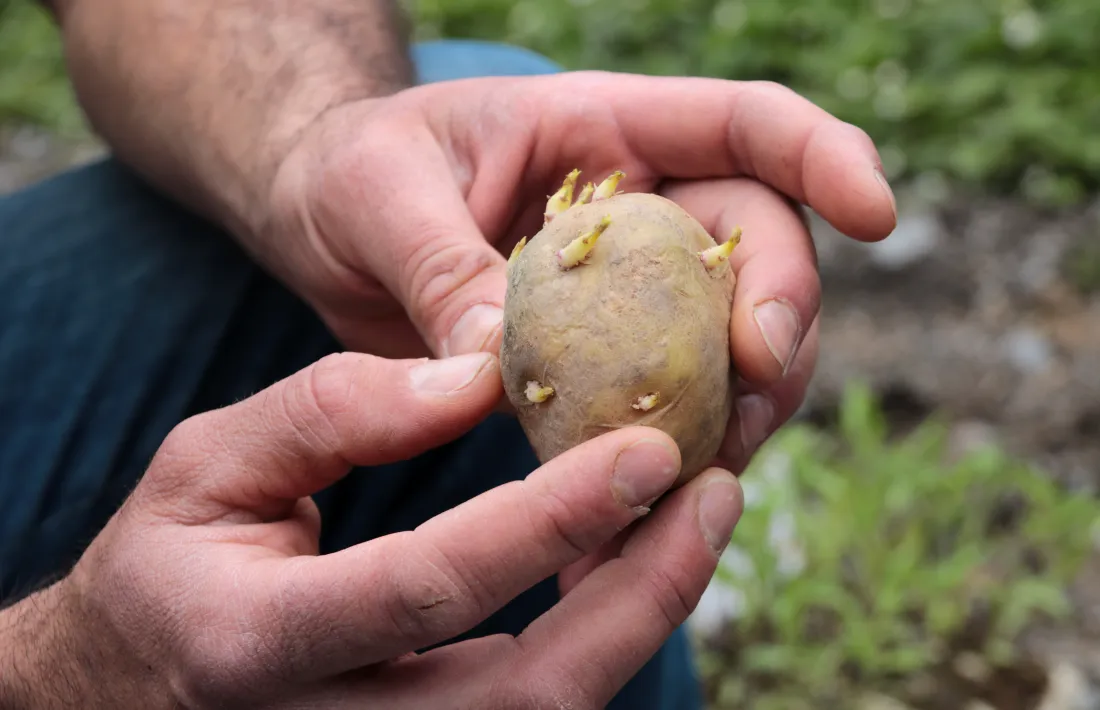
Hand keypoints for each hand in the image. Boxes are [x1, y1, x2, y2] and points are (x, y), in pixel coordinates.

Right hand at [3, 351, 741, 708]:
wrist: (128, 685)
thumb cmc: (168, 567)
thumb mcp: (208, 464)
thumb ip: (331, 412)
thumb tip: (475, 376)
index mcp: (257, 642)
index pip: (431, 586)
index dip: (550, 521)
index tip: (648, 452)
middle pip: (526, 691)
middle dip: (640, 598)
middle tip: (713, 496)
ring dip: (638, 622)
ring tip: (697, 522)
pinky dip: (602, 645)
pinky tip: (639, 568)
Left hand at [263, 71, 896, 468]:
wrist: (323, 226)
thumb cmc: (351, 174)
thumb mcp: (375, 195)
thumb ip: (439, 267)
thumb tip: (495, 367)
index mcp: (601, 133)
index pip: (739, 125)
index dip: (822, 158)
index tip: (880, 214)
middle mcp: (638, 210)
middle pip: (761, 247)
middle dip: (782, 313)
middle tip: (757, 379)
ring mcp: (628, 294)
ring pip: (728, 346)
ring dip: (737, 409)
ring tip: (699, 471)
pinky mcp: (601, 366)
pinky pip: (658, 414)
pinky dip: (659, 467)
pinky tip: (629, 525)